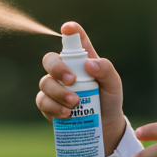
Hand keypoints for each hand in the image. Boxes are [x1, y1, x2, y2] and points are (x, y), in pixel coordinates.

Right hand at [36, 21, 126, 155]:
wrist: (104, 128)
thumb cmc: (109, 101)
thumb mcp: (113, 84)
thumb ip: (106, 69)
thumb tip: (88, 64)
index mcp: (81, 60)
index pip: (74, 41)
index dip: (70, 31)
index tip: (68, 28)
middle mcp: (64, 70)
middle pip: (50, 60)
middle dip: (57, 68)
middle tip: (71, 80)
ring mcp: (54, 87)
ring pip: (45, 82)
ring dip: (58, 92)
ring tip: (74, 104)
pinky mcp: (48, 105)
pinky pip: (42, 101)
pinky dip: (53, 107)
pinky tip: (66, 114)